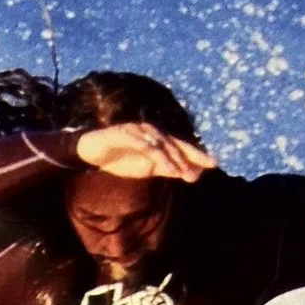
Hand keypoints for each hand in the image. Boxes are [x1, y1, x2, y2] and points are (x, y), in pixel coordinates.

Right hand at [75, 121, 215, 182]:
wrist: (91, 152)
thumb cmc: (119, 158)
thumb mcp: (145, 168)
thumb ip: (166, 168)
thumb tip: (189, 173)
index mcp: (158, 139)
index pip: (181, 147)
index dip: (197, 155)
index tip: (214, 164)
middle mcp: (151, 132)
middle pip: (175, 143)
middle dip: (189, 156)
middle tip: (204, 168)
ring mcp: (138, 131)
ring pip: (159, 144)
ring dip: (171, 158)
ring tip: (180, 172)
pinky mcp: (124, 133)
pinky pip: (139, 142)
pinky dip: (149, 149)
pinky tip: (156, 158)